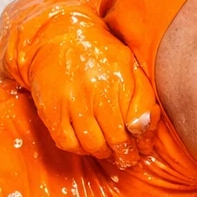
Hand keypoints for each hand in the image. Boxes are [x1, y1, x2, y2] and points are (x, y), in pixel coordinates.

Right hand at [28, 21, 158, 166]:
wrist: (57, 37)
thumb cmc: (100, 55)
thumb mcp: (129, 65)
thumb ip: (142, 95)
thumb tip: (145, 126)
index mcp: (119, 77)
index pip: (138, 123)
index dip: (143, 141)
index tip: (143, 148)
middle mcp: (95, 89)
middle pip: (117, 138)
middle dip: (126, 155)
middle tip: (128, 159)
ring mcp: (71, 101)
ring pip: (93, 145)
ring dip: (105, 154)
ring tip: (110, 152)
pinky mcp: (51, 110)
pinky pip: (68, 142)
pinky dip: (80, 149)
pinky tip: (87, 144)